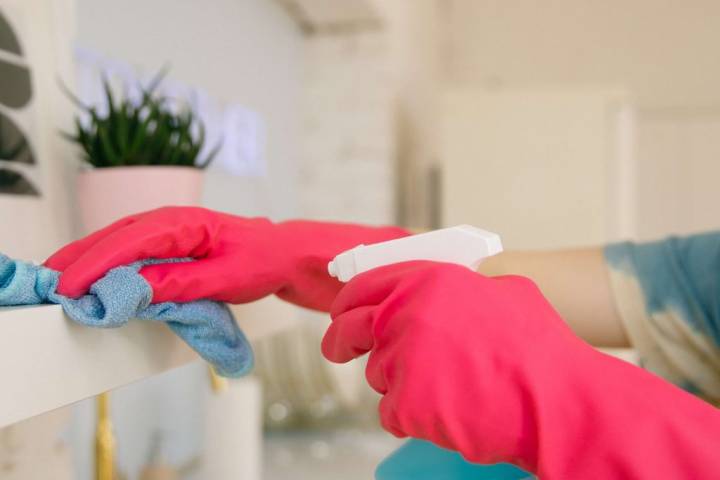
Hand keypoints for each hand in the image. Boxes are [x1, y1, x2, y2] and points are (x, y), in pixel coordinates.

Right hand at [45, 206, 407, 309]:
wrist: (284, 252)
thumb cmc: (263, 260)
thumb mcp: (226, 278)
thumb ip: (180, 284)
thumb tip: (136, 290)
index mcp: (186, 222)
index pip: (132, 242)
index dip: (97, 264)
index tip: (71, 285)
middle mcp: (173, 220)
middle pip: (115, 235)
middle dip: (80, 257)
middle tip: (47, 281)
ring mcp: (170, 229)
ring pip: (119, 239)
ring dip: (88, 256)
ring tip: (58, 276)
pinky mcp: (171, 242)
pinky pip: (132, 247)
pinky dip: (108, 259)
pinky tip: (93, 273)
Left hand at [323, 261, 719, 478]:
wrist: (557, 399)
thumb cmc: (540, 347)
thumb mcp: (505, 292)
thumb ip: (464, 286)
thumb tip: (453, 290)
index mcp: (427, 281)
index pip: (364, 286)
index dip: (349, 301)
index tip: (341, 313)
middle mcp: (406, 314)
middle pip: (350, 328)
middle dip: (340, 341)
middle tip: (338, 350)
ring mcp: (402, 359)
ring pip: (378, 374)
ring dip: (400, 383)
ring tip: (446, 388)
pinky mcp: (405, 403)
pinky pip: (391, 413)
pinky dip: (412, 416)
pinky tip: (447, 411)